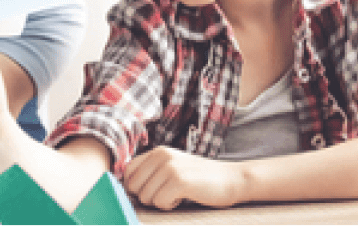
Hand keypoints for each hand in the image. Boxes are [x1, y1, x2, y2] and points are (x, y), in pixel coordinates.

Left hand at [123, 146, 245, 208]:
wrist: (232, 179)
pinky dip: (170, 206)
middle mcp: (160, 155)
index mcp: (157, 152)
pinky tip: (184, 197)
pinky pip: (160, 202)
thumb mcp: (171, 168)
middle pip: (133, 187)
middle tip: (169, 193)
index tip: (153, 191)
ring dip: (161, 202)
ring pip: (145, 197)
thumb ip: (151, 172)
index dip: (136, 187)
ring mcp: (169, 167)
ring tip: (179, 193)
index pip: (128, 172)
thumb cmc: (199, 179)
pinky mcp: (179, 180)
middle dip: (148, 196)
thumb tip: (125, 187)